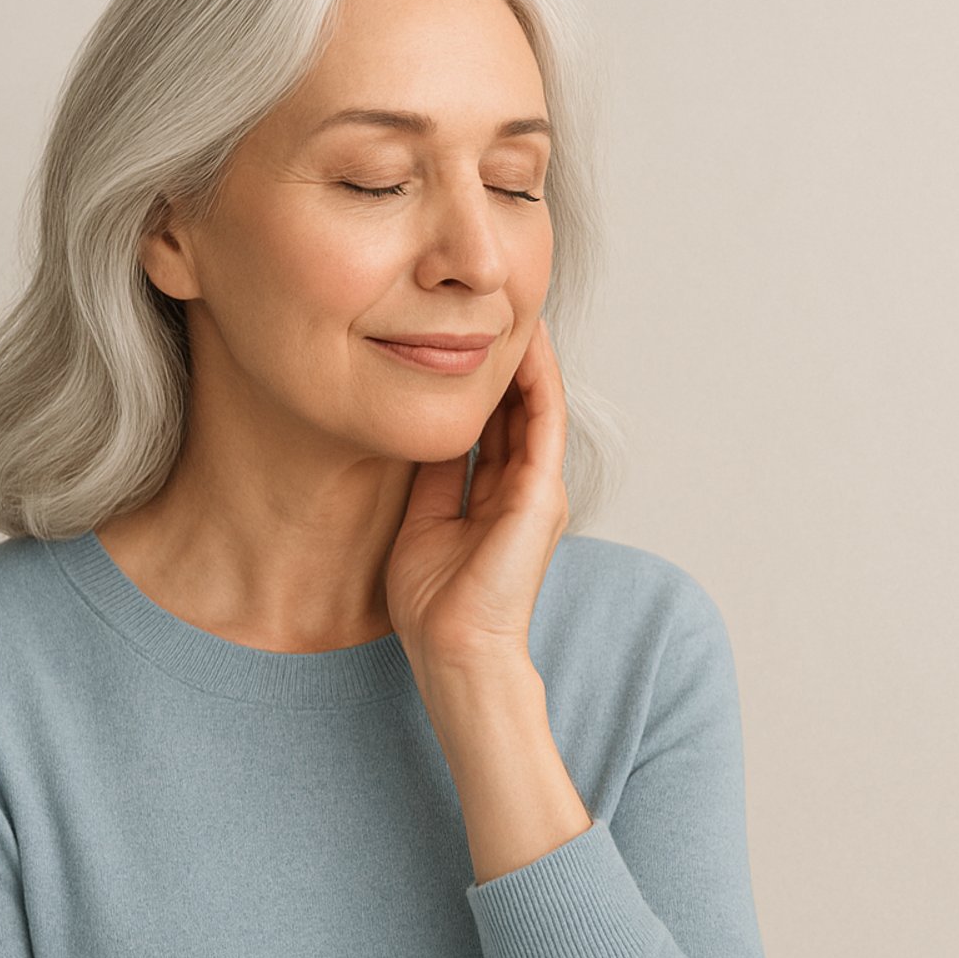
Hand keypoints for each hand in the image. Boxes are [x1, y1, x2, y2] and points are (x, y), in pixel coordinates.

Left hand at [385, 317, 569, 696]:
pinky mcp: (540, 493)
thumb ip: (430, 479)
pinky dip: (537, 380)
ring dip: (529, 357)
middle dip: (506, 358)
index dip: (482, 379)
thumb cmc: (435, 605)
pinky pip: (543, 421)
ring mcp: (539, 489)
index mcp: (499, 496)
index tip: (463, 335)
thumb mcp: (422, 523)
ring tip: (514, 308)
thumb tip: (415, 431)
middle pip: (518, 406)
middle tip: (489, 306)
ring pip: (537, 404)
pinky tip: (525, 344)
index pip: (495, 422)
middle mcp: (527, 487)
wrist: (455, 651)